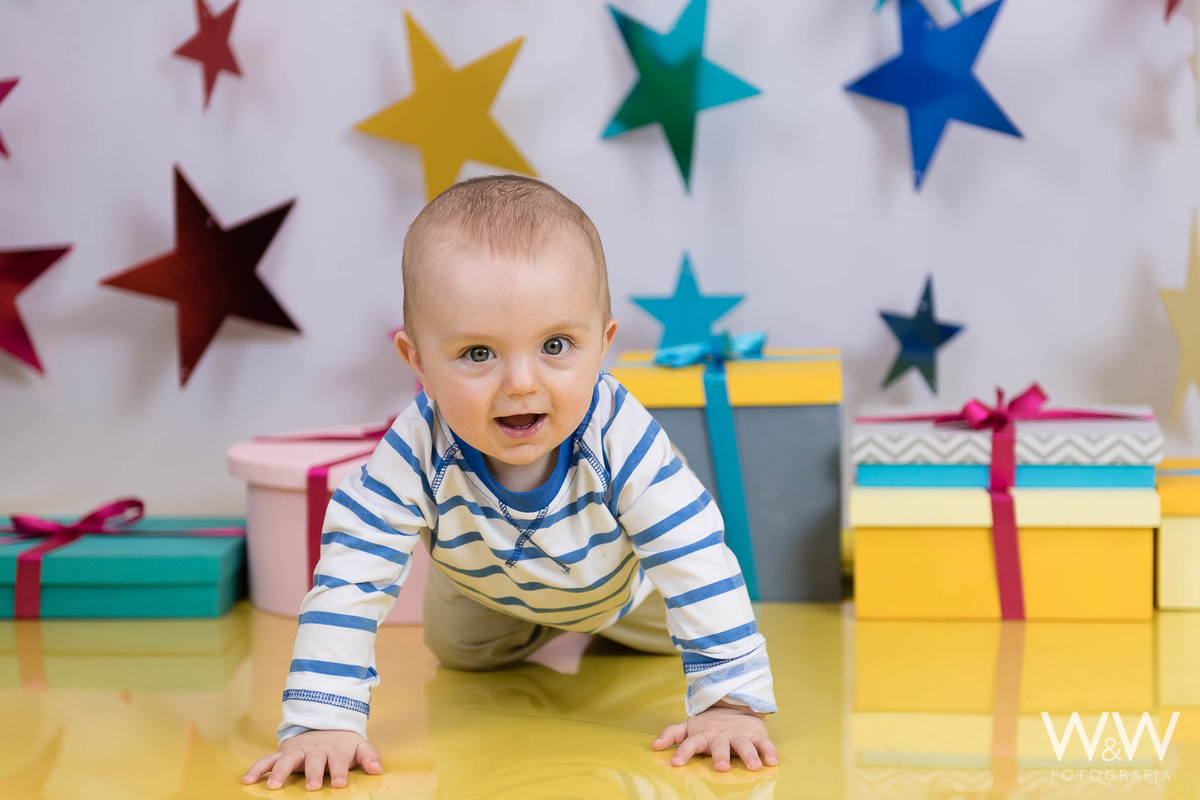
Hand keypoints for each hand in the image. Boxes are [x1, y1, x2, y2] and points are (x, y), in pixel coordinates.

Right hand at [242, 729, 382, 790]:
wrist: (323, 725)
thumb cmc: (341, 744)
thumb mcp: (358, 746)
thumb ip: (369, 756)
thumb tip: (378, 769)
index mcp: (334, 751)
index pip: (339, 761)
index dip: (340, 771)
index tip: (340, 783)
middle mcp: (315, 751)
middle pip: (314, 761)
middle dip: (313, 773)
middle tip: (312, 786)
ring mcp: (298, 752)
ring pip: (288, 760)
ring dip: (281, 772)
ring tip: (273, 786)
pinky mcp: (283, 753)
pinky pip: (268, 760)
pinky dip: (257, 768)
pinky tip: (247, 780)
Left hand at [651, 703, 777, 771]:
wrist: (734, 707)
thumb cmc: (708, 726)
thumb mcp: (689, 728)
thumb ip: (672, 735)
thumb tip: (654, 745)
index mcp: (703, 736)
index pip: (690, 744)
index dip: (683, 752)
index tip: (675, 763)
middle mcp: (721, 737)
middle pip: (720, 747)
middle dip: (720, 756)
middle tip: (720, 767)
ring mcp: (739, 736)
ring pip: (744, 745)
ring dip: (749, 755)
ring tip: (753, 767)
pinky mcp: (755, 735)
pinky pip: (764, 743)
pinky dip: (769, 751)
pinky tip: (772, 761)